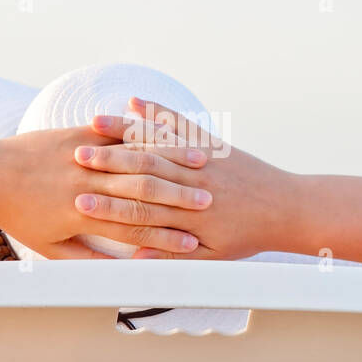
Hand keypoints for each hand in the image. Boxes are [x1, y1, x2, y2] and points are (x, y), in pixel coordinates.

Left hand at [0, 125, 212, 258]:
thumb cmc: (18, 215)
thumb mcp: (51, 247)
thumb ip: (87, 259)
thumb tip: (118, 271)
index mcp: (82, 216)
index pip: (135, 230)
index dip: (167, 238)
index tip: (195, 244)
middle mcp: (85, 183)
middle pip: (143, 193)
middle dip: (181, 199)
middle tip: (212, 204)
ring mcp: (82, 156)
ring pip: (136, 158)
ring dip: (172, 163)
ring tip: (201, 167)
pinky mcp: (77, 133)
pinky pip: (117, 131)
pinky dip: (145, 134)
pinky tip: (170, 136)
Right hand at [74, 98, 298, 259]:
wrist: (289, 208)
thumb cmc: (250, 235)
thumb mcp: (213, 257)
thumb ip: (174, 255)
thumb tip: (139, 258)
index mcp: (189, 213)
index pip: (139, 209)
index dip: (107, 205)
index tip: (77, 202)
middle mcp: (192, 180)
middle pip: (140, 169)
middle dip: (105, 163)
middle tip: (73, 157)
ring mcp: (201, 157)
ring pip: (155, 141)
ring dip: (121, 132)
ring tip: (91, 124)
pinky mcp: (210, 142)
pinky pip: (178, 123)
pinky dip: (155, 112)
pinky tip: (132, 102)